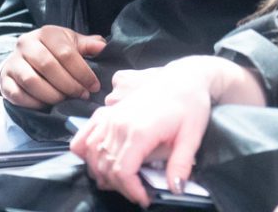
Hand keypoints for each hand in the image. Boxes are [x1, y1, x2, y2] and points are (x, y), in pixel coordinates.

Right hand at [0, 26, 106, 108]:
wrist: (24, 59)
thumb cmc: (53, 51)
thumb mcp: (70, 43)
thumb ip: (87, 46)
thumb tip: (103, 47)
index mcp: (46, 33)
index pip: (65, 52)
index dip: (82, 72)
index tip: (93, 86)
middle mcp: (26, 44)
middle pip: (48, 67)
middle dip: (69, 85)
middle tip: (82, 96)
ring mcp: (13, 62)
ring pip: (32, 81)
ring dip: (53, 95)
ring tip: (66, 101)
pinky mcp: (5, 81)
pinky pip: (18, 95)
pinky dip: (35, 103)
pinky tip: (48, 106)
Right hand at [71, 64, 214, 204]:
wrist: (184, 78)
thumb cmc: (191, 104)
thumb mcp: (193, 136)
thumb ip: (181, 164)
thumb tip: (175, 189)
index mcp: (140, 131)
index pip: (123, 172)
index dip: (132, 191)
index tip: (145, 199)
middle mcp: (119, 123)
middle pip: (106, 167)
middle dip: (120, 187)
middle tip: (138, 192)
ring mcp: (111, 116)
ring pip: (92, 154)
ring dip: (102, 173)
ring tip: (122, 180)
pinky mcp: (108, 112)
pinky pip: (84, 135)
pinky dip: (85, 152)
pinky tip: (97, 160)